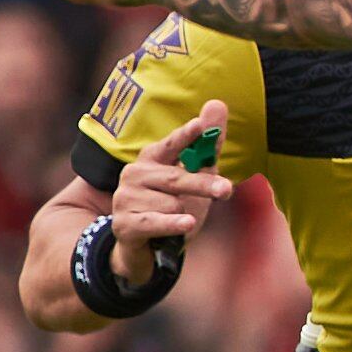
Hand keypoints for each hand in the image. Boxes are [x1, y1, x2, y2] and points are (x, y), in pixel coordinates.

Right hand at [107, 102, 234, 280]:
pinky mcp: (124, 224)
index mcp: (153, 158)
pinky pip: (157, 222)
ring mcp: (125, 198)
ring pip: (171, 203)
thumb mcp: (196, 176)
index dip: (185, 136)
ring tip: (178, 220)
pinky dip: (174, 224)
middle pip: (177, 177)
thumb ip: (207, 145)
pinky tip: (186, 224)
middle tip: (226, 190)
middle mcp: (134, 174)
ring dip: (184, 215)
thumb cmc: (173, 205)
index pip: (172, 144)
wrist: (147, 248)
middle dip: (203, 185)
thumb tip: (218, 103)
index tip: (199, 126)